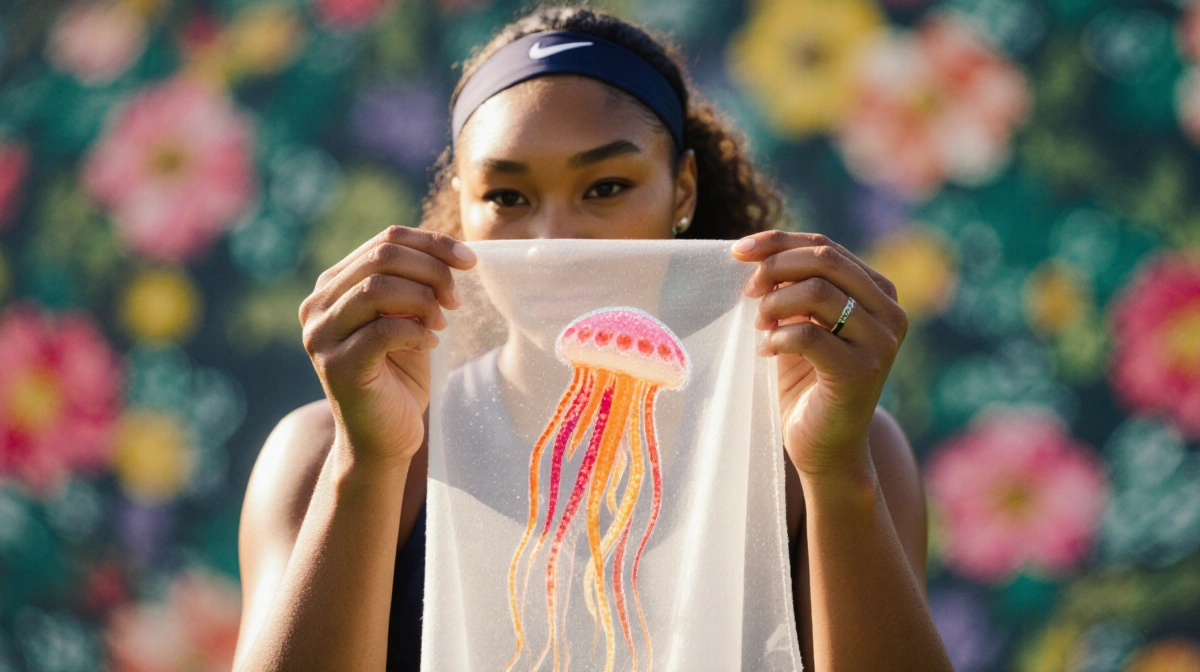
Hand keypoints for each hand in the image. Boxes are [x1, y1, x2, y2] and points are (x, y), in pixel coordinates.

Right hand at [299, 225, 476, 467]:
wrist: (382, 438)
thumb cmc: (399, 376)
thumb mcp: (408, 318)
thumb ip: (414, 283)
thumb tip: (450, 253)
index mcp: (333, 285)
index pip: (385, 241)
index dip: (433, 244)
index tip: (470, 260)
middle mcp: (317, 305)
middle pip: (382, 258)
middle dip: (432, 272)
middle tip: (457, 301)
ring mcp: (321, 335)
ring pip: (379, 289)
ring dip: (424, 301)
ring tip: (442, 324)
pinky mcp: (337, 366)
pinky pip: (383, 330)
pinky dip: (416, 332)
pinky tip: (430, 345)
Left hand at [732, 231, 907, 479]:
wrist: (826, 446)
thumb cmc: (807, 381)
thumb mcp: (800, 322)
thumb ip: (792, 286)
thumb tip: (755, 250)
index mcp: (879, 292)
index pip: (826, 247)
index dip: (778, 241)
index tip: (738, 251)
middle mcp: (890, 313)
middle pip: (824, 261)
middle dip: (774, 268)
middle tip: (747, 292)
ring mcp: (881, 343)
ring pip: (817, 292)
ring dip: (774, 304)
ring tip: (760, 326)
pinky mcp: (861, 372)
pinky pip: (808, 335)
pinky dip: (778, 338)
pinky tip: (767, 352)